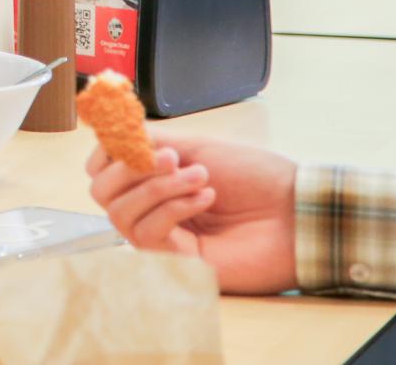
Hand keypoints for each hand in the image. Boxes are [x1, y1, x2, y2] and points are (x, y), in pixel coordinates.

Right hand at [86, 137, 299, 294]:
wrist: (294, 210)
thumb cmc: (256, 177)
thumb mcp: (199, 146)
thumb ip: (152, 142)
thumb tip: (112, 134)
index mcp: (155, 177)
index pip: (102, 169)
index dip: (107, 152)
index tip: (129, 138)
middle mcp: (152, 207)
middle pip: (100, 192)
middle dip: (130, 168)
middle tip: (171, 158)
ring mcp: (162, 236)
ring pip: (119, 212)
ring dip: (157, 187)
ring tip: (199, 177)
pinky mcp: (175, 261)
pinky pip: (147, 231)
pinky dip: (173, 207)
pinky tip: (205, 198)